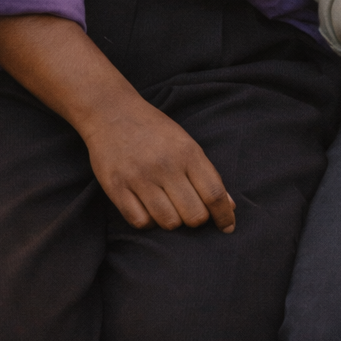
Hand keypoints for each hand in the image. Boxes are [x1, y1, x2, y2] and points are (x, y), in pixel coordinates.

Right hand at [84, 95, 236, 232]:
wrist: (111, 111)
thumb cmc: (154, 129)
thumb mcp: (186, 143)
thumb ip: (207, 174)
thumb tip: (229, 206)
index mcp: (187, 152)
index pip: (214, 194)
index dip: (224, 216)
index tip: (227, 228)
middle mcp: (165, 166)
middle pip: (194, 215)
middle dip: (197, 220)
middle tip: (190, 211)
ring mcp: (139, 177)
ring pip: (169, 222)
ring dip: (173, 221)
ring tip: (168, 208)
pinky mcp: (116, 188)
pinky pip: (140, 222)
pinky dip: (149, 222)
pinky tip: (149, 209)